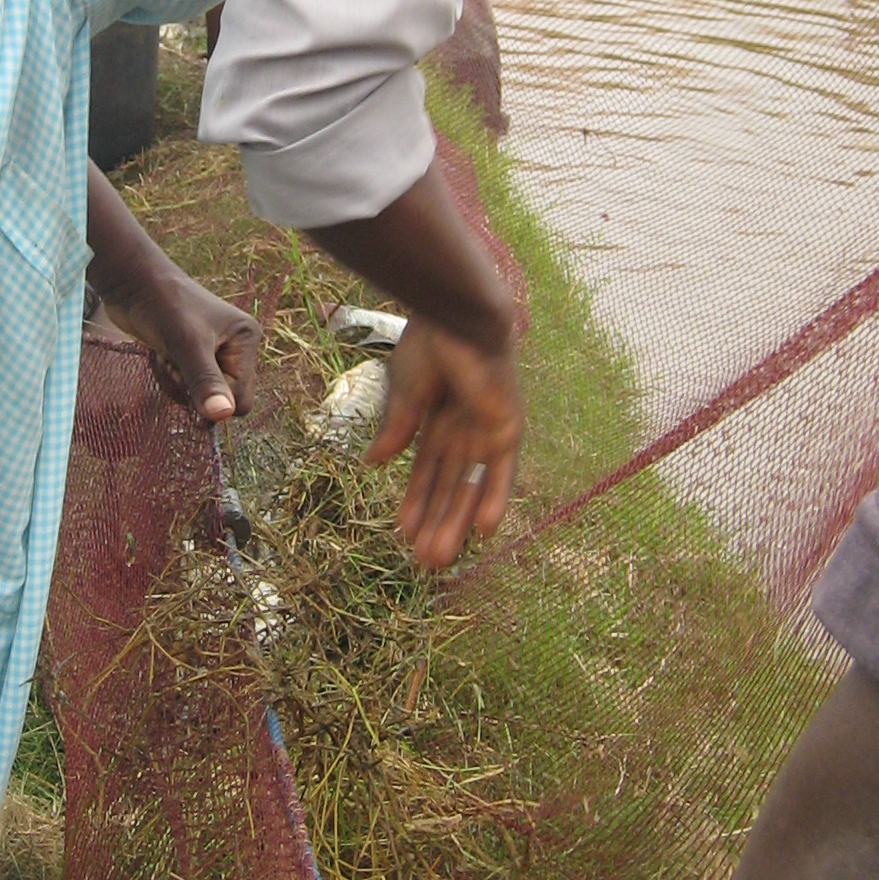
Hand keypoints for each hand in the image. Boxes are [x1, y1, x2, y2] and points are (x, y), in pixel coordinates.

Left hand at [85, 162, 256, 422]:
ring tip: (166, 356)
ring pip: (202, 395)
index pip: (240, 398)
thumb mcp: (186, 345)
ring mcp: (215, 350)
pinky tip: (162, 356)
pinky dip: (172, 377)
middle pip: (221, 398)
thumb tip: (222, 416)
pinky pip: (188, 385)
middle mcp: (237, 346)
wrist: (131, 283)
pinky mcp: (193, 353)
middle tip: (173, 364)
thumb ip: (205, 382)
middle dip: (193, 390)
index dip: (212, 398)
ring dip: (178, 384)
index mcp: (247, 339)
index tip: (185, 378)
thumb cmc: (162, 307)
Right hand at [367, 320, 522, 568]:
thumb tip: (372, 464)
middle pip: (449, 487)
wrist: (454, 317)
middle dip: (436, 522)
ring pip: (471, 486)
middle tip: (424, 562)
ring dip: (457, 520)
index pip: (426, 472)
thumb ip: (396, 430)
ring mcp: (485, 430)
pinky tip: (483, 531)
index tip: (403, 532)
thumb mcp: (404, 394)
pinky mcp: (505, 426)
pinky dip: (494, 498)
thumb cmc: (428, 345)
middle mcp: (463, 430)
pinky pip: (502, 471)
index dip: (416, 501)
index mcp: (437, 420)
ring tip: (440, 557)